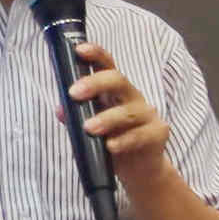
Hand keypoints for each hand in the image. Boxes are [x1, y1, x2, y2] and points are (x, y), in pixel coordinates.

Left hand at [70, 40, 172, 189]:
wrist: (138, 169)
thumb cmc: (112, 141)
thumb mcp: (89, 128)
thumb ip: (75, 117)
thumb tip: (60, 109)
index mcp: (114, 91)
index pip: (107, 66)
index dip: (96, 54)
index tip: (79, 50)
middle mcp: (132, 97)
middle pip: (118, 81)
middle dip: (95, 84)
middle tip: (74, 93)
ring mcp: (147, 114)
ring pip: (128, 111)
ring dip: (107, 118)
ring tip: (89, 128)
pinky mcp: (158, 133)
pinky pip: (140, 135)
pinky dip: (124, 140)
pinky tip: (111, 146)